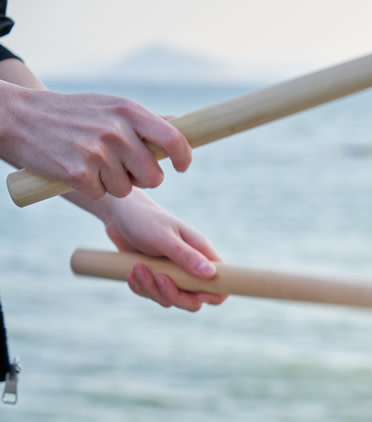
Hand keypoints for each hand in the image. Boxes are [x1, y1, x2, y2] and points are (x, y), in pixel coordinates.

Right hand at [0, 83, 191, 198]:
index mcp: (128, 111)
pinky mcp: (78, 173)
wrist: (17, 116)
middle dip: (142, 178)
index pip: (174, 139)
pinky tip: (76, 169)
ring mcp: (97, 152)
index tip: (182, 167)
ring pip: (127, 189)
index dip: (183, 157)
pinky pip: (101, 194)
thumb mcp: (110, 106)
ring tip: (92, 162)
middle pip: (154, 176)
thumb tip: (182, 128)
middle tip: (121, 166)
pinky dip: (91, 188)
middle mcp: (116, 130)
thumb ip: (145, 121)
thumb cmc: (72, 114)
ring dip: (113, 183)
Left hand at [102, 192, 226, 311]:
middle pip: (194, 301)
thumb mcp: (165, 238)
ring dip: (151, 289)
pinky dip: (140, 288)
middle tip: (159, 278)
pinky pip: (152, 295)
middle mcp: (190, 268)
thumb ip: (187, 256)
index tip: (194, 293)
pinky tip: (131, 272)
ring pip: (170, 299)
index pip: (220, 286)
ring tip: (137, 268)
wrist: (120, 214)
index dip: (212, 295)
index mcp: (202, 255)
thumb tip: (211, 274)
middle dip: (174, 295)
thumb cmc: (145, 219)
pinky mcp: (155, 278)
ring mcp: (173, 275)